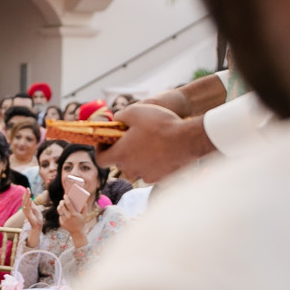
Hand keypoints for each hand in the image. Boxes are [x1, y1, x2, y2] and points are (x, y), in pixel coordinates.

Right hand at [21, 188, 44, 230]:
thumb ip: (32, 204)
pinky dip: (28, 203)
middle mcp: (25, 209)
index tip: (27, 188)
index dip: (26, 194)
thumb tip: (30, 199)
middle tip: (27, 188)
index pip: (25, 199)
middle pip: (24, 200)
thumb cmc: (37, 217)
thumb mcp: (35, 209)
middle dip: (26, 194)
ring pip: (25, 203)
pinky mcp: (29, 215)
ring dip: (27, 197)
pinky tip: (29, 199)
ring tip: (28, 191)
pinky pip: (28, 208)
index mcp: (26, 207)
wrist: (38, 225)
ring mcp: (26, 212)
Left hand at [58, 177, 94, 243]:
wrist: (77, 232)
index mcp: (74, 214)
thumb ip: (85, 208)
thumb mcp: (85, 215)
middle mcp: (68, 217)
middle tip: (62, 200)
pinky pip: (60, 216)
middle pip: (61, 206)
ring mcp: (64, 220)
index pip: (68, 204)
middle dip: (61, 202)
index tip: (65, 195)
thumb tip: (84, 201)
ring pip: (59, 211)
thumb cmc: (81, 222)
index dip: (66, 199)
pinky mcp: (61, 223)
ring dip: (59, 207)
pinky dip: (61, 213)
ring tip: (61, 205)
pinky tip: (63, 212)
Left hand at [98, 103, 213, 183]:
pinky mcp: (161, 178)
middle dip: (122, 150)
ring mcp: (146, 175)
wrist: (188, 139)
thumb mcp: (135, 111)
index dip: (101, 149)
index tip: (108, 139)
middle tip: (131, 136)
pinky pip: (151, 170)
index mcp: (120, 154)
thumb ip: (120, 116)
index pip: (100, 159)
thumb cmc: (160, 124)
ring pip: (136, 166)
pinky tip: (161, 150)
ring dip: (138, 156)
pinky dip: (152, 162)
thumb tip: (116, 120)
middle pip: (120, 162)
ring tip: (148, 142)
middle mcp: (131, 169)